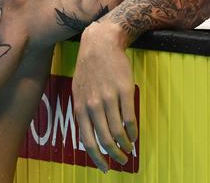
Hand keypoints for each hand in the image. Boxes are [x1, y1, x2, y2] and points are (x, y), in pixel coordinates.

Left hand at [72, 21, 137, 172]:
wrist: (100, 44)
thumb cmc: (88, 68)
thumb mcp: (77, 90)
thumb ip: (83, 111)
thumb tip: (89, 133)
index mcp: (80, 106)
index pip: (87, 139)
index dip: (96, 157)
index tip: (104, 167)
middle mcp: (93, 105)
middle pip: (104, 139)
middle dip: (114, 155)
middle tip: (122, 161)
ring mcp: (109, 98)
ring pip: (118, 131)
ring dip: (126, 144)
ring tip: (129, 149)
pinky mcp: (124, 91)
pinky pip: (130, 118)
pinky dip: (133, 130)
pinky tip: (134, 134)